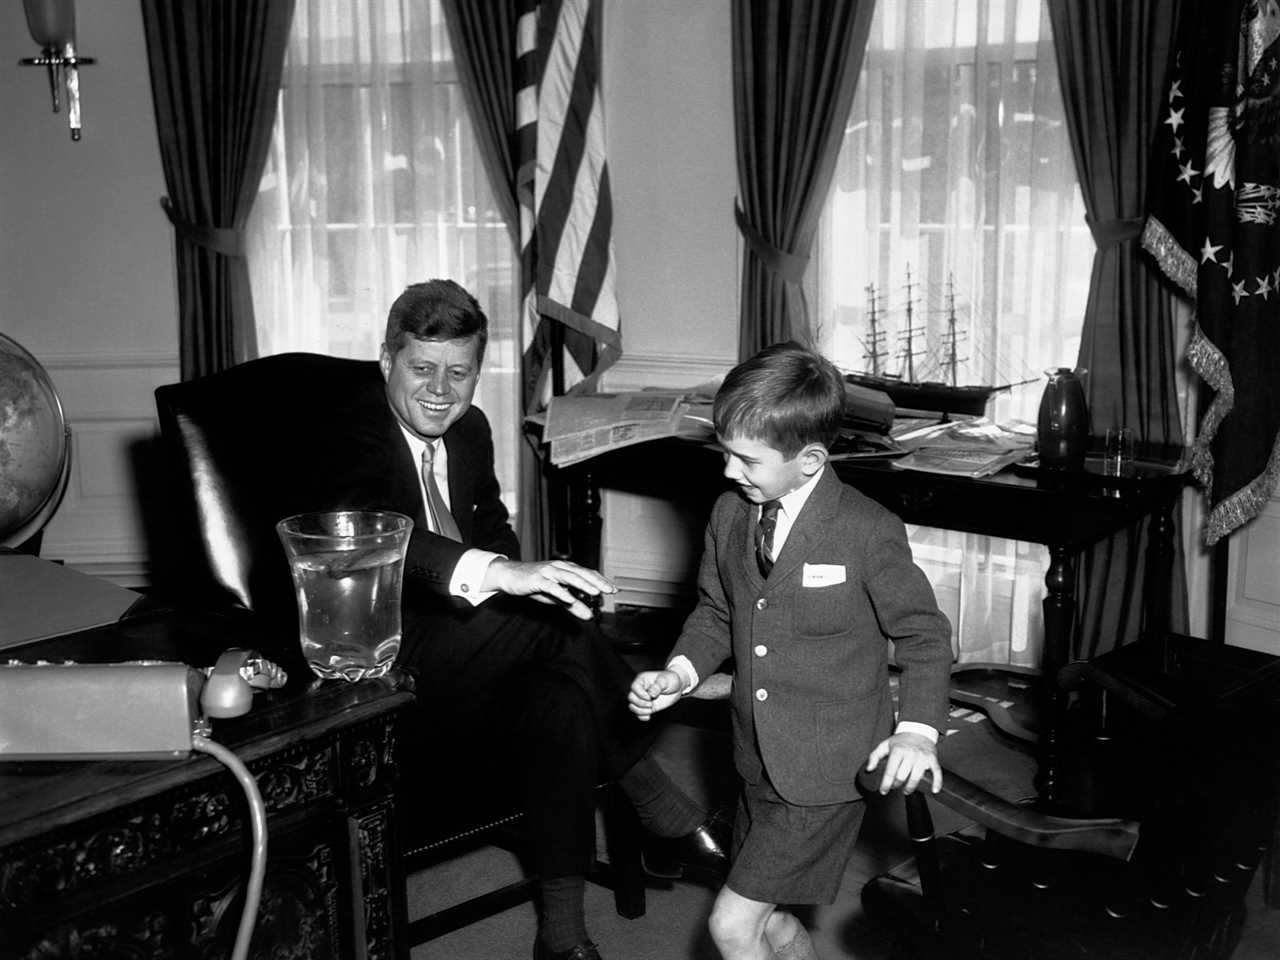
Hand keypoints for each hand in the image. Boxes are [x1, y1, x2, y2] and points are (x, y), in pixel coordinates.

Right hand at [481, 558, 615, 619]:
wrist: (509, 576)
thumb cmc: (535, 584)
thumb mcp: (556, 597)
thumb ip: (573, 605)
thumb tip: (589, 616)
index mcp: (566, 569)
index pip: (587, 573)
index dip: (601, 580)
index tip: (613, 589)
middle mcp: (559, 567)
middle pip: (581, 573)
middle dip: (597, 582)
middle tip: (609, 591)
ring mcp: (548, 572)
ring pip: (569, 577)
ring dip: (583, 584)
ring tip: (595, 592)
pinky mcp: (537, 579)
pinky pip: (551, 586)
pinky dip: (561, 591)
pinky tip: (570, 598)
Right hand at [628, 669, 683, 719]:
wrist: (677, 687)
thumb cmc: (670, 680)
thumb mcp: (665, 680)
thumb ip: (657, 686)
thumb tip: (651, 694)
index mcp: (642, 680)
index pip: (634, 687)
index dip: (640, 694)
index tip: (650, 697)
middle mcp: (640, 689)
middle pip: (631, 697)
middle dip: (640, 703)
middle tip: (651, 704)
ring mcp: (642, 699)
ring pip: (632, 706)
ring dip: (640, 711)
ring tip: (651, 709)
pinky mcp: (646, 707)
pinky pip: (638, 714)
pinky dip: (642, 716)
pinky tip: (649, 716)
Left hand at [866, 731, 941, 794]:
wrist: (918, 730)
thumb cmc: (901, 741)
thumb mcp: (885, 745)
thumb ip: (874, 756)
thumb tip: (869, 769)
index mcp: (898, 750)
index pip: (890, 771)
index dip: (885, 783)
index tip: (883, 790)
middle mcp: (910, 754)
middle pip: (902, 776)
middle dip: (896, 785)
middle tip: (894, 787)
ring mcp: (922, 757)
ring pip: (916, 777)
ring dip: (910, 788)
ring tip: (906, 790)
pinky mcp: (932, 759)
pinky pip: (936, 772)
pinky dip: (937, 783)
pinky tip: (934, 790)